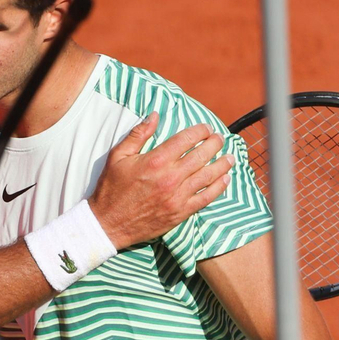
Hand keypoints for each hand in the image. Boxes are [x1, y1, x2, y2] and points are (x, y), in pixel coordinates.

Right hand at [89, 112, 232, 248]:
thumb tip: (154, 115)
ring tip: (230, 157)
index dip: (200, 131)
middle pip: (201, 155)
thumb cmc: (111, 189)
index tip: (206, 128)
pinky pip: (206, 198)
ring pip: (208, 176)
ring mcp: (178, 196)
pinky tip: (225, 179)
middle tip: (220, 138)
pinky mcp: (181, 212)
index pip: (186, 139)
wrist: (108, 224)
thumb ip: (138, 134)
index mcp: (155, 161)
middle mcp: (170, 178)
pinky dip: (219, 187)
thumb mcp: (118, 156)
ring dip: (222, 164)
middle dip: (214, 143)